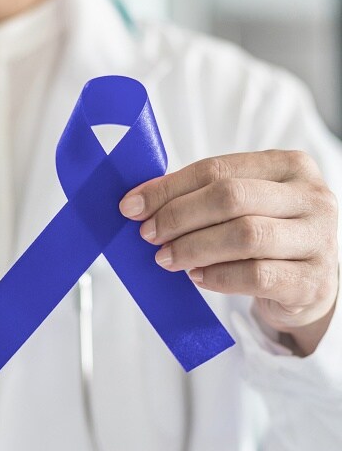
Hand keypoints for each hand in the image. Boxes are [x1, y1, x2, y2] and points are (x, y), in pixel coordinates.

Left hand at [119, 150, 338, 355]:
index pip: (217, 169)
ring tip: (167, 258)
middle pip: (231, 198)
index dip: (168, 188)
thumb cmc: (265, 236)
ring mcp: (318, 239)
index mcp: (288, 166)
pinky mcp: (312, 281)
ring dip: (193, 247)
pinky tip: (197, 277)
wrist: (308, 284)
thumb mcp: (241, 206)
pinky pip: (256, 275)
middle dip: (178, 216)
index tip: (132, 206)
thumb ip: (199, 196)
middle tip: (148, 234)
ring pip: (244, 236)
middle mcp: (310, 197)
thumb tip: (140, 201)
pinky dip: (218, 277)